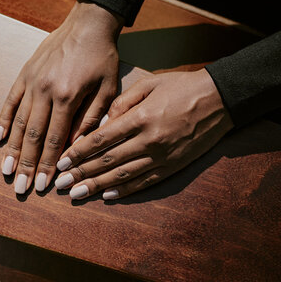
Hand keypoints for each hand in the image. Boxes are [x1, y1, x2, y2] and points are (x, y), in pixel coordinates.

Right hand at [0, 1, 123, 193]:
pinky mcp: (24, 75)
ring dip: (12, 149)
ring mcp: (31, 83)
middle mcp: (45, 92)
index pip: (55, 139)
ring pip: (18, 122)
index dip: (47, 164)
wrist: (88, 24)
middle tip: (20, 188)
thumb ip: (92, 119)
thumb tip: (76, 147)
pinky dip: (3, 120)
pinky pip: (10, 101)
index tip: (42, 185)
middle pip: (32, 136)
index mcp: (68, 97)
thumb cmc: (102, 57)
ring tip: (6, 170)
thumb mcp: (107, 88)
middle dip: (26, 164)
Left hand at [54, 69, 233, 199]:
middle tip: (60, 184)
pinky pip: (145, 182)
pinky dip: (126, 191)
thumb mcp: (148, 85)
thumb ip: (121, 103)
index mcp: (140, 118)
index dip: (78, 152)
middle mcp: (148, 140)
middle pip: (107, 161)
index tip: (61, 161)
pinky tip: (108, 196)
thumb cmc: (181, 87)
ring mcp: (161, 156)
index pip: (101, 139)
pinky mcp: (173, 166)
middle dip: (80, 173)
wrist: (220, 100)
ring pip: (123, 176)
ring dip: (97, 186)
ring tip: (76, 194)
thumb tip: (100, 123)